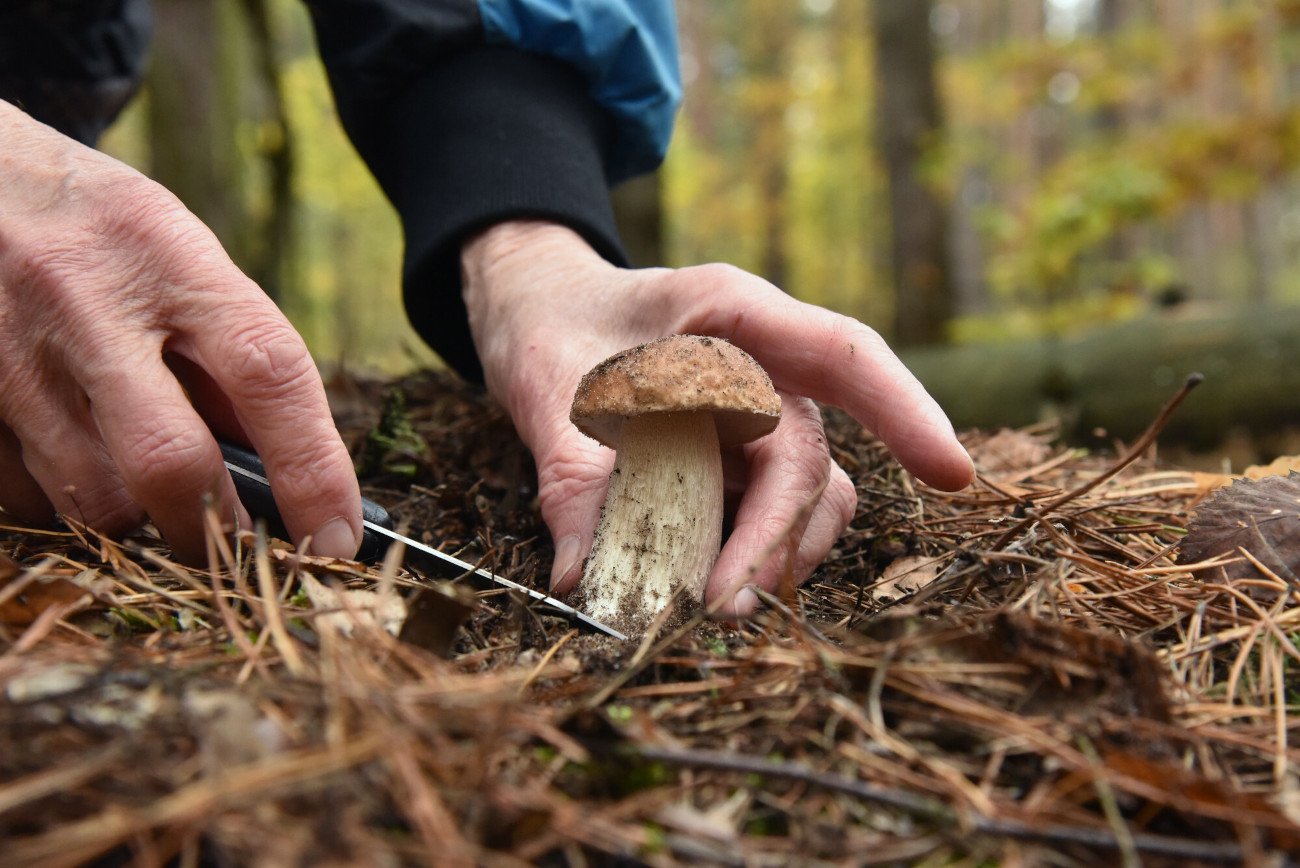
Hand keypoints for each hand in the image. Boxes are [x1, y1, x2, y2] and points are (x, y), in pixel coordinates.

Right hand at [0, 102, 361, 561]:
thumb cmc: (100, 232)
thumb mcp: (181, 260)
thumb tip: (282, 477)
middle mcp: (86, 298)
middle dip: (214, 530)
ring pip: (87, 495)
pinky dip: (57, 504)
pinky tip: (70, 463)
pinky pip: (18, 494)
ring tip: (143, 490)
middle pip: (168, 460)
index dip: (313, 469)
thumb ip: (226, 357)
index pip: (269, 375)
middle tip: (236, 554)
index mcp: (173, 258)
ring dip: (132, 520)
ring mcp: (7, 346)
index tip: (337, 536)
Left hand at [462, 220, 972, 616]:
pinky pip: (764, 511)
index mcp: (730, 315)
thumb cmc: (550, 323)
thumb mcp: (543, 386)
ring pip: (806, 495)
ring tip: (713, 604)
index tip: (952, 473)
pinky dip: (741, 553)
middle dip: (777, 538)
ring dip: (774, 555)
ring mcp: (755, 414)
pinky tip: (696, 581)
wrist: (537, 308)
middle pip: (807, 459)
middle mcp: (761, 366)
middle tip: (720, 605)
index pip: (841, 353)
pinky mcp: (737, 456)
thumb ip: (570, 477)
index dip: (903, 409)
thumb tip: (587, 581)